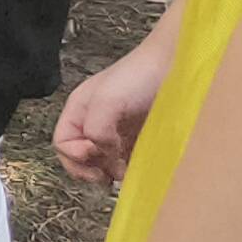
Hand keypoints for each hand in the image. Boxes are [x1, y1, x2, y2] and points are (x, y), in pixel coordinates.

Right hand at [55, 0, 184, 185]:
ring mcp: (119, 131)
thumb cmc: (140, 77)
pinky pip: (128, 159)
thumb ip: (95, 129)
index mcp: (80, 111)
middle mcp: (95, 122)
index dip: (75, 155)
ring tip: (126, 173)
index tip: (97, 154)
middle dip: (90, 169)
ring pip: (104, 161)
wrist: (178, 65)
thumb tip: (103, 153)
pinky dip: (130, 168)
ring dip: (111, 172)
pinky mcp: (141, 137)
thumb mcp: (107, 100)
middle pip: (80, 156)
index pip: (63, 144)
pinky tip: (140, 168)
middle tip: (108, 177)